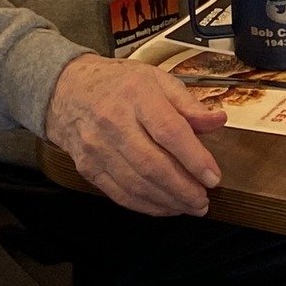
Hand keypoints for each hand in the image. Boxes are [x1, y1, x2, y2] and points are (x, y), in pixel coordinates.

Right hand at [45, 54, 227, 216]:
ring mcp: (97, 148)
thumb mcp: (157, 79)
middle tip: (204, 201)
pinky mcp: (88, 167)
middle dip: (183, 189)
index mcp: (137, 95)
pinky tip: (165, 206)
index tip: (213, 177)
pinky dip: (145, 205)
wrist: (66, 90)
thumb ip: (188, 104)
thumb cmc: (118, 83)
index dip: (195, 158)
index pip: (170, 132)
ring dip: (168, 201)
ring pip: (136, 184)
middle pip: (152, 164)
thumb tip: (219, 121)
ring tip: (191, 206)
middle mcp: (114, 122)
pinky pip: (119, 193)